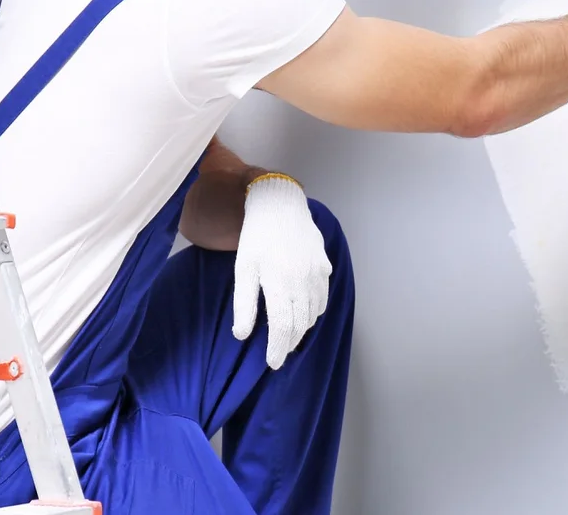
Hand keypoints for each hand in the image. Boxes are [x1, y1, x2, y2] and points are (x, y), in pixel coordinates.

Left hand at [232, 173, 331, 368]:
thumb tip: (242, 335)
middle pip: (300, 324)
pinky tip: (304, 314)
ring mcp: (317, 274)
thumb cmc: (256, 237)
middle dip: (289, 343)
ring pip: (314, 313)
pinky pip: (323, 298)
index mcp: (280, 282)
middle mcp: (302, 281)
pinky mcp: (325, 266)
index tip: (272, 363)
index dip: (278, 348)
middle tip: (279, 355)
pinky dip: (314, 312)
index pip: (282, 326)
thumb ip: (244, 303)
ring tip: (289, 337)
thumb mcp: (243, 268)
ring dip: (302, 330)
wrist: (280, 205)